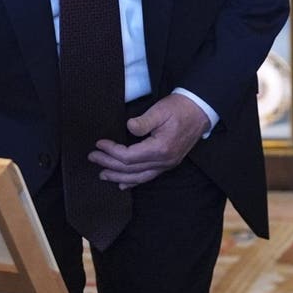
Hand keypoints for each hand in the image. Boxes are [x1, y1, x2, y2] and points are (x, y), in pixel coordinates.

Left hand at [88, 94, 210, 189]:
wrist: (200, 111)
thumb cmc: (180, 108)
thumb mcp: (160, 110)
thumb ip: (143, 121)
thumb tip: (128, 127)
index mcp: (160, 148)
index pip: (129, 156)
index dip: (111, 151)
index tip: (99, 144)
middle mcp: (164, 161)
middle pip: (130, 169)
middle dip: (109, 165)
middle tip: (93, 157)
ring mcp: (167, 164)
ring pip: (138, 177)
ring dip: (118, 176)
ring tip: (103, 174)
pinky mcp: (168, 163)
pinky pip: (148, 177)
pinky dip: (134, 182)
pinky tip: (123, 184)